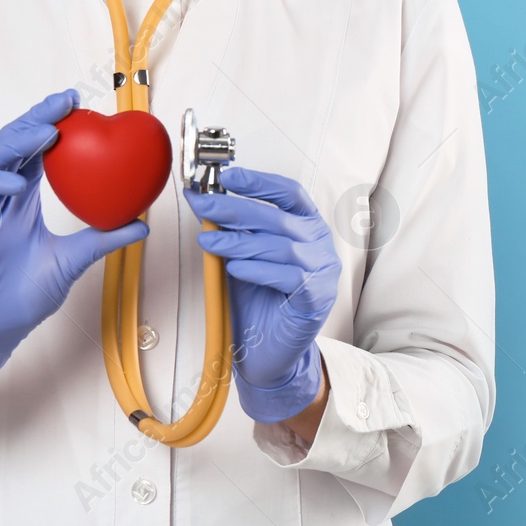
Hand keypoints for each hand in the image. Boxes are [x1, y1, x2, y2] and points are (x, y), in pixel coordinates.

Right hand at [0, 89, 148, 412]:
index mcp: (22, 199)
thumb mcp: (71, 263)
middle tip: (64, 104)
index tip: (79, 104)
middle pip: (13, 144)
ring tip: (46, 135)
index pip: (37, 150)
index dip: (53, 123)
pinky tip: (16, 184)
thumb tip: (144, 223)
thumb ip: (102, 239)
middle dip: (36, 119)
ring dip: (17, 142)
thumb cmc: (24, 299)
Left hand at [185, 166, 341, 423]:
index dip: (259, 181)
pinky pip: (286, 277)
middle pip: (278, 218)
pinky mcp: (316, 299)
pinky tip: (234, 268)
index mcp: (307, 225)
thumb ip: (236, 229)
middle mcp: (320, 244)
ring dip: (239, 241)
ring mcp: (322, 271)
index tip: (227, 175)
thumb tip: (204, 197)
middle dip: (235, 208)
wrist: (270, 350)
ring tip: (208, 240)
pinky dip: (257, 270)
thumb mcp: (245, 254)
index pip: (289, 193)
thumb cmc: (259, 298)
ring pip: (279, 247)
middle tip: (203, 204)